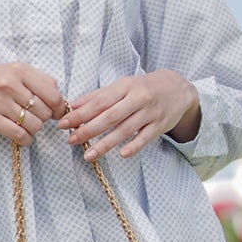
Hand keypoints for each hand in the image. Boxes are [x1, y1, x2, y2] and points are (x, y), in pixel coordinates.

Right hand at [0, 63, 68, 142]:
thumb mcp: (8, 72)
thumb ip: (33, 81)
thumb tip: (58, 98)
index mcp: (18, 70)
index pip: (53, 92)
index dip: (57, 106)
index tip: (53, 112)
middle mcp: (10, 83)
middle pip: (45, 110)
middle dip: (43, 119)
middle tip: (33, 119)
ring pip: (34, 124)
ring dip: (33, 130)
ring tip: (24, 127)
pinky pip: (20, 135)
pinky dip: (25, 140)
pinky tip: (22, 138)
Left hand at [57, 70, 198, 160]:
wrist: (178, 88)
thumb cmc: (144, 87)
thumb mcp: (122, 86)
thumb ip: (98, 96)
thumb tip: (73, 105)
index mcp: (125, 86)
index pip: (99, 102)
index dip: (80, 114)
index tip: (63, 123)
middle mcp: (138, 99)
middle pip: (110, 117)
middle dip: (88, 130)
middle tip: (72, 140)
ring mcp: (150, 113)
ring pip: (125, 130)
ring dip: (105, 144)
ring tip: (88, 155)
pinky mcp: (159, 126)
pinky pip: (145, 138)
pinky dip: (133, 146)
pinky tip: (121, 155)